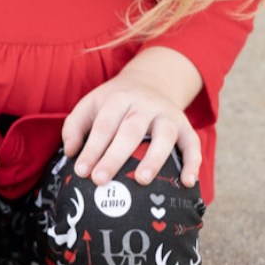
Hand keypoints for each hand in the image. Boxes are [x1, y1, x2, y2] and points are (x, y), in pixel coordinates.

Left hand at [61, 50, 202, 187]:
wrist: (151, 81)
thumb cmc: (114, 103)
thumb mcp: (91, 104)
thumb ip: (75, 126)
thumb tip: (70, 152)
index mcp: (118, 99)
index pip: (104, 124)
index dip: (92, 148)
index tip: (81, 171)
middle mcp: (145, 105)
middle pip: (131, 131)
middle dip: (115, 156)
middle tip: (100, 180)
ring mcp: (167, 115)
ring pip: (164, 135)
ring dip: (154, 158)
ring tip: (142, 180)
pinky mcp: (185, 126)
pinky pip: (192, 144)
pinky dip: (193, 162)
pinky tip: (187, 182)